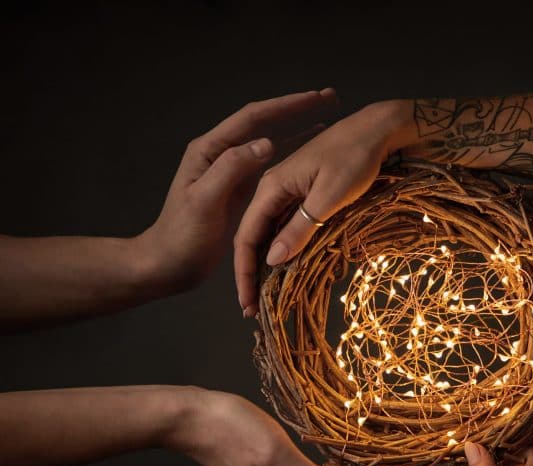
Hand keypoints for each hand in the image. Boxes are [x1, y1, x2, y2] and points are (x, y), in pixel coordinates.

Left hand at [136, 89, 338, 297]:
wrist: (169, 264)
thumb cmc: (182, 236)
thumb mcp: (205, 200)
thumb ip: (231, 169)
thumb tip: (266, 143)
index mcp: (210, 150)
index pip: (253, 118)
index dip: (285, 106)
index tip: (314, 98)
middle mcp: (222, 155)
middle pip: (264, 124)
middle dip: (295, 110)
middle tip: (327, 98)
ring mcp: (232, 172)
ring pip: (270, 143)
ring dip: (297, 130)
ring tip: (326, 118)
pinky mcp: (240, 191)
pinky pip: (270, 166)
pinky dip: (291, 156)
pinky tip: (309, 154)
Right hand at [234, 99, 412, 315]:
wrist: (376, 129)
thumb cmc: (355, 158)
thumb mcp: (329, 197)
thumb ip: (300, 228)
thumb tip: (272, 260)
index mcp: (272, 187)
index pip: (246, 236)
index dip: (244, 272)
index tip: (247, 302)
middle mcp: (273, 188)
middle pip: (253, 237)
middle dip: (251, 274)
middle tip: (253, 308)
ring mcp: (288, 190)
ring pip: (269, 232)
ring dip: (267, 264)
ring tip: (267, 295)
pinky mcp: (304, 192)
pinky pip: (286, 224)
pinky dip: (284, 248)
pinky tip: (288, 267)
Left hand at [345, 421, 532, 465]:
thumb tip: (465, 451)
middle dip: (372, 465)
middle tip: (337, 454)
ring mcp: (459, 449)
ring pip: (415, 449)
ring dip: (386, 444)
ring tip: (355, 433)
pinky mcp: (468, 429)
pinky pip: (433, 428)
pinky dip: (411, 424)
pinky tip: (392, 415)